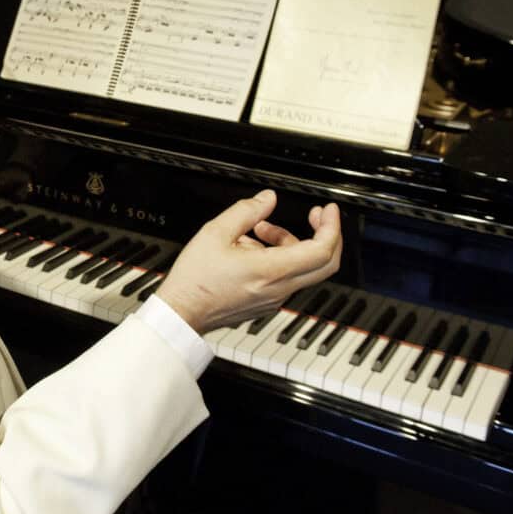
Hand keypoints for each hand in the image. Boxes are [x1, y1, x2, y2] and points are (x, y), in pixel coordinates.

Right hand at [155, 189, 340, 333]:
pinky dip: (280, 258)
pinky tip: (251, 250)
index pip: (321, 250)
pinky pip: (287, 278)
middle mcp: (278, 289)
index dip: (331, 226)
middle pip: (325, 264)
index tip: (327, 210)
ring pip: (302, 268)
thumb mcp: (215, 233)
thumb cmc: (195, 279)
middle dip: (326, 235)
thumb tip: (267, 199)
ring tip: (260, 229)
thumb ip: (246, 212)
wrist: (181, 313)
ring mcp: (275, 299)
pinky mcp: (267, 304)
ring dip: (291, 243)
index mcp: (270, 270)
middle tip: (317, 216)